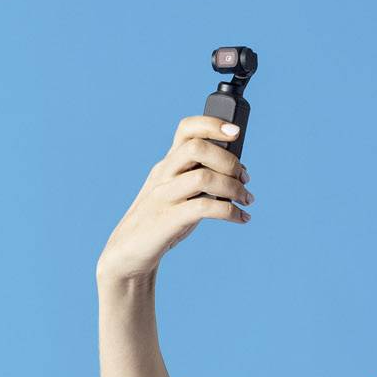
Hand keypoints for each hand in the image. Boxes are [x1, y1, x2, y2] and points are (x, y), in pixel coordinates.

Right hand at [96, 114, 251, 283]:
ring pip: (203, 177)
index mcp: (168, 163)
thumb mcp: (178, 192)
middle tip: (244, 178)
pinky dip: (229, 212)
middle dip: (228, 159)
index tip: (235, 132)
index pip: (187, 129)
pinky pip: (204, 208)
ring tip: (246, 199)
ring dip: (233, 187)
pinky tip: (240, 218)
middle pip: (197, 147)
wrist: (129, 251)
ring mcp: (164, 196)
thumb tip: (239, 171)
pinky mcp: (168, 220)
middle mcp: (164, 174)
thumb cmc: (162, 220)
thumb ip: (201, 177)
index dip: (212, 124)